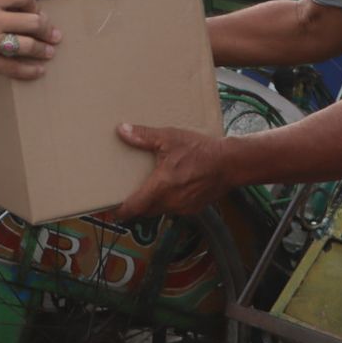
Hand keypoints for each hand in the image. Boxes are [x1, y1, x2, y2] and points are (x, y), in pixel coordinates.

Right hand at [0, 0, 59, 79]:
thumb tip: (2, 2)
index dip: (33, 2)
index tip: (34, 10)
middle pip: (32, 21)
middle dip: (47, 28)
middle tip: (53, 34)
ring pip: (27, 45)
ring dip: (42, 49)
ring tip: (50, 52)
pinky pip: (12, 67)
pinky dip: (28, 70)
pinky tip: (38, 70)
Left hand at [112, 124, 228, 218]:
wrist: (230, 163)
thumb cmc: (200, 150)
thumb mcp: (169, 138)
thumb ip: (143, 136)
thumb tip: (122, 130)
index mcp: (161, 188)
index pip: (135, 208)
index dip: (121, 211)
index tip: (111, 212)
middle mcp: (171, 202)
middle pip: (146, 210)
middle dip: (135, 206)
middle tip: (125, 196)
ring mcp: (184, 207)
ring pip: (160, 210)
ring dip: (152, 203)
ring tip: (146, 190)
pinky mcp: (194, 208)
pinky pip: (174, 209)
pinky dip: (168, 202)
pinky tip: (168, 189)